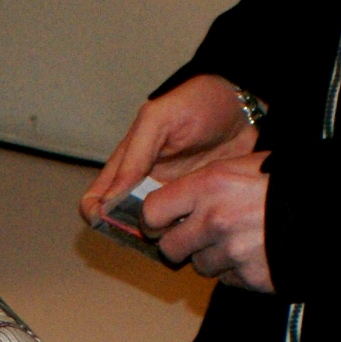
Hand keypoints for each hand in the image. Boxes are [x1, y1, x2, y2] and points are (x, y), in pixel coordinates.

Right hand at [80, 73, 263, 227]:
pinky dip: (181, 236)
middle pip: (121, 221)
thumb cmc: (198, 103)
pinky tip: (191, 231)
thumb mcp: (158, 120)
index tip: (111, 221)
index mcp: (127, 164)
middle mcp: (144, 185)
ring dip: (154, 238)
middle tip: (147, 232)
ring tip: (170, 233)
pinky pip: (180, 229)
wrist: (244, 107)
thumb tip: (109, 199)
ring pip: (150, 230)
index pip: (96, 198)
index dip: (96, 214)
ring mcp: (170, 197)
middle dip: (127, 233)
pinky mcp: (195, 204)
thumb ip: (133, 156)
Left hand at [142, 154, 276, 291]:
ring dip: (213, 257)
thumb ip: (207, 182)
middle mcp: (214, 220)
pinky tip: (254, 253)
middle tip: (197, 238)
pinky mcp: (249, 276)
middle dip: (180, 245)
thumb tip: (174, 201)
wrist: (329, 210)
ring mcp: (231, 251)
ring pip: (200, 266)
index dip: (155, 221)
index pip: (153, 212)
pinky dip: (236, 271)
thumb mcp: (244, 165)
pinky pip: (227, 280)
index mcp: (209, 185)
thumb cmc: (287, 181)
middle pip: (170, 247)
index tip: (161, 223)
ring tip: (238, 240)